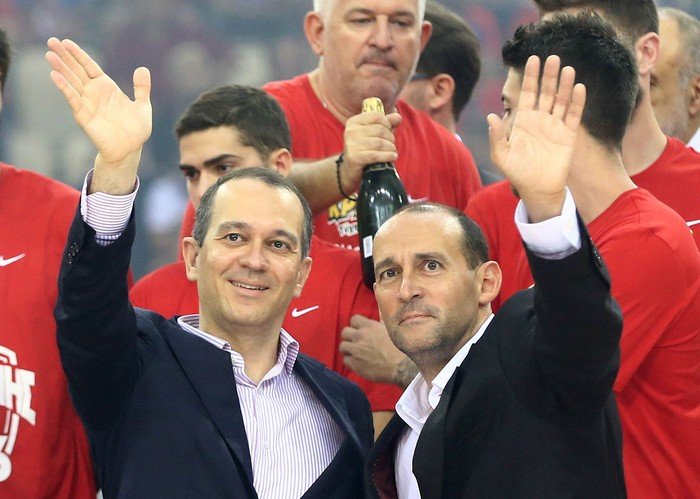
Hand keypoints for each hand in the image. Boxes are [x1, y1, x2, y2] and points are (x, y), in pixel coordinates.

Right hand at [45, 37, 151, 192]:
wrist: (130, 149)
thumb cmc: (136, 130)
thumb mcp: (143, 106)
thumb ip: (142, 88)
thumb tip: (142, 68)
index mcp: (107, 88)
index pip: (89, 66)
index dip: (78, 54)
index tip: (66, 42)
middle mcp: (94, 93)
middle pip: (77, 70)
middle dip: (64, 56)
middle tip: (51, 41)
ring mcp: (88, 104)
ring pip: (72, 82)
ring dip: (61, 69)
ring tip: (49, 55)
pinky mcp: (84, 116)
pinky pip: (73, 99)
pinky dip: (64, 88)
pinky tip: (55, 76)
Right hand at [340, 111, 401, 192]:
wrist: (350, 169)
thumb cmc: (364, 149)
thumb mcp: (374, 133)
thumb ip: (386, 123)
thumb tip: (398, 117)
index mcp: (354, 122)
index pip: (376, 116)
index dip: (387, 123)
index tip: (389, 131)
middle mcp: (351, 131)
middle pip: (380, 130)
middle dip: (390, 138)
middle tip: (391, 144)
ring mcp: (351, 145)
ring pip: (379, 143)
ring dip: (390, 148)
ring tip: (392, 151)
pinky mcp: (354, 158)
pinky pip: (375, 155)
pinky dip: (387, 156)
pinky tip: (393, 157)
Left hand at [340, 314, 415, 386]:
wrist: (401, 366)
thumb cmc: (399, 349)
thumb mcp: (390, 331)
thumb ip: (379, 326)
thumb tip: (376, 323)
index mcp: (370, 326)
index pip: (354, 319)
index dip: (356, 326)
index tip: (360, 331)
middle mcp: (360, 336)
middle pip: (345, 332)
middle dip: (349, 337)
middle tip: (356, 343)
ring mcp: (356, 350)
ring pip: (342, 346)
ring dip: (348, 349)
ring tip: (356, 354)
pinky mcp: (355, 363)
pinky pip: (346, 360)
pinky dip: (351, 361)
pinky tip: (359, 363)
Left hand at [487, 55, 585, 221]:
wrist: (537, 189)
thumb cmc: (516, 173)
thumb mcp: (501, 155)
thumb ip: (497, 136)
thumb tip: (490, 116)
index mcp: (523, 120)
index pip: (527, 93)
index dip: (530, 77)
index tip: (532, 59)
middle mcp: (540, 119)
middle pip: (545, 92)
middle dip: (548, 75)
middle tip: (551, 57)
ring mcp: (555, 125)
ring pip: (561, 100)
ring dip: (564, 84)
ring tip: (566, 68)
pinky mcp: (568, 135)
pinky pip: (573, 115)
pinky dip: (577, 102)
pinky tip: (578, 87)